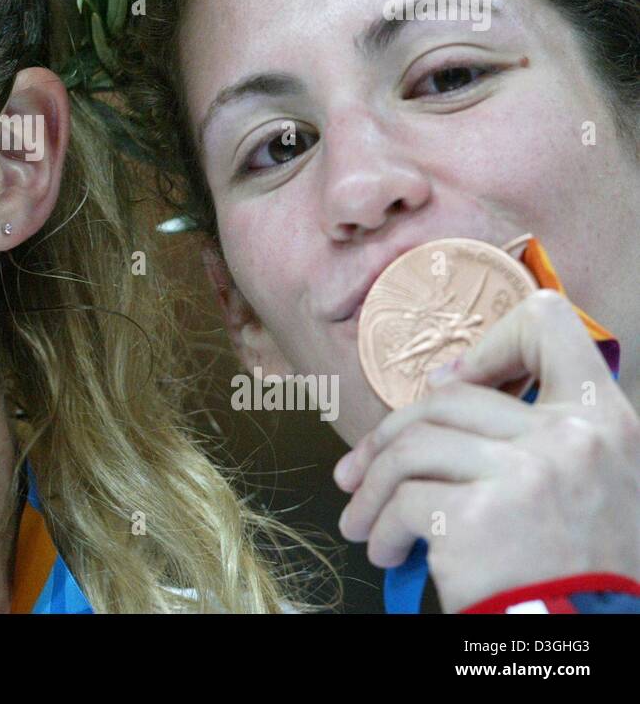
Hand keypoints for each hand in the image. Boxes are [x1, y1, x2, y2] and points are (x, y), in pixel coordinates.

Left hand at [334, 290, 639, 611]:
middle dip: (391, 434)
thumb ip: (545, 434)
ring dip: (372, 485)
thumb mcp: (596, 484)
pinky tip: (386, 551)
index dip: (488, 344)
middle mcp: (568, 439)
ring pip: (411, 447)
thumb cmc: (583, 570)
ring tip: (363, 517)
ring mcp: (521, 476)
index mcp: (604, 420)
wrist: (589, 644)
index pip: (548, 323)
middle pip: (448, 398)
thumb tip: (450, 388)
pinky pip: (401, 501)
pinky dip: (380, 527)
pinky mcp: (474, 520)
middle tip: (362, 469)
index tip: (449, 381)